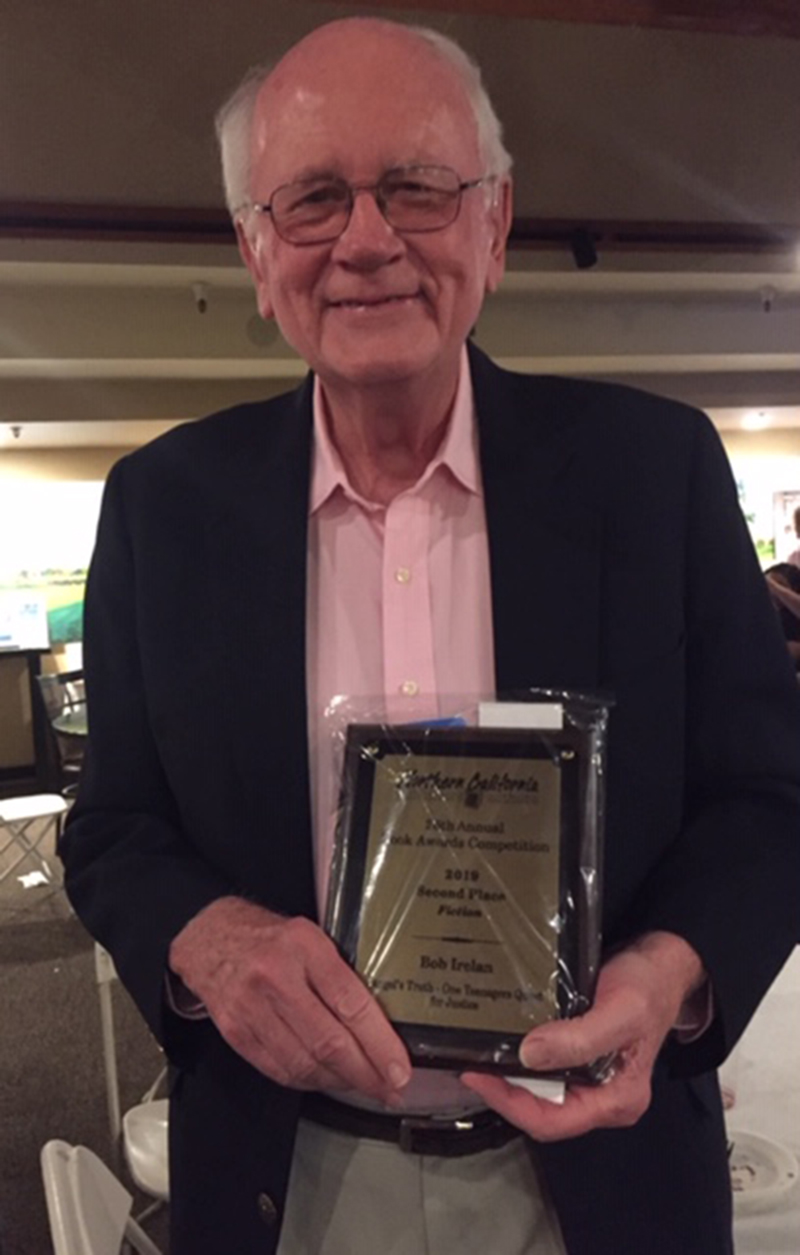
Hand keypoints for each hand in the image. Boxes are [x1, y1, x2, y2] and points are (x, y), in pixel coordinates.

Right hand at [169, 895, 411, 1102]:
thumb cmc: (268, 937)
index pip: (351, 1004)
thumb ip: (340, 973)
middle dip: (366, 1075)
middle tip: (390, 1090)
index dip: (380, 1044)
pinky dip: (308, 1081)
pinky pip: (279, 1070)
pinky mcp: (236, 1033)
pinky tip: (326, 1079)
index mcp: (304, 946)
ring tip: (361, 1085)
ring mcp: (252, 1008)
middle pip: (329, 1042)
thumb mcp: (311, 936)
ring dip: (339, 1083)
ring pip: (304, 1063)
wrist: (208, 938)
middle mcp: (276, 978)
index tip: (399, 1069)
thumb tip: (382, 1022)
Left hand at [461, 931, 704, 1140]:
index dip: (509, 1103)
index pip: (552, 1121)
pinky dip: (522, 1058)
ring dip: (510, 1076)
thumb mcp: (620, 1011)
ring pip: (541, 1091)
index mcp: (616, 1099)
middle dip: (503, 1092)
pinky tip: (503, 1041)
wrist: (662, 964)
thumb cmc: (649, 987)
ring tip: (478, 1053)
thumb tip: (530, 1055)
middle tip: (469, 1063)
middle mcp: (603, 1097)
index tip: (477, 1076)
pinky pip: (546, 1069)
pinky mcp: (582, 1059)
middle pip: (542, 1110)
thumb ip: (580, 1038)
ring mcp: (592, 1080)